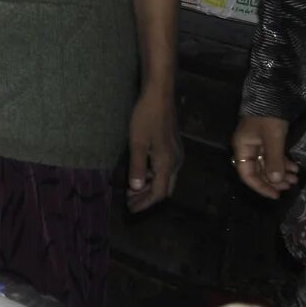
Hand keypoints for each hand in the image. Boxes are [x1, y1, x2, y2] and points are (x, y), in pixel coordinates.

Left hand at [126, 88, 181, 210]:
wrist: (159, 97)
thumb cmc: (146, 118)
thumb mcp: (137, 143)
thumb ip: (137, 167)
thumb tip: (135, 189)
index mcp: (168, 164)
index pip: (158, 193)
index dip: (144, 203)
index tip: (130, 209)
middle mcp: (176, 163)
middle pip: (164, 189)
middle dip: (147, 198)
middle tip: (129, 202)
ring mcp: (176, 155)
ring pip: (165, 180)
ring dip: (149, 187)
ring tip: (131, 190)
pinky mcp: (173, 149)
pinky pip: (165, 170)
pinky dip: (152, 176)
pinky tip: (139, 174)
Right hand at [231, 116, 298, 199]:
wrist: (272, 95)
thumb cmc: (269, 117)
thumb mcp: (273, 139)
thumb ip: (274, 160)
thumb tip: (275, 181)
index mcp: (242, 149)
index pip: (247, 174)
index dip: (260, 187)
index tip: (276, 195)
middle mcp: (247, 149)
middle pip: (257, 171)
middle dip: (273, 181)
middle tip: (290, 186)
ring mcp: (256, 145)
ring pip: (267, 165)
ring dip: (280, 173)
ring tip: (295, 179)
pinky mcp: (266, 141)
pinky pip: (272, 157)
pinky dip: (282, 163)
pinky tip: (294, 168)